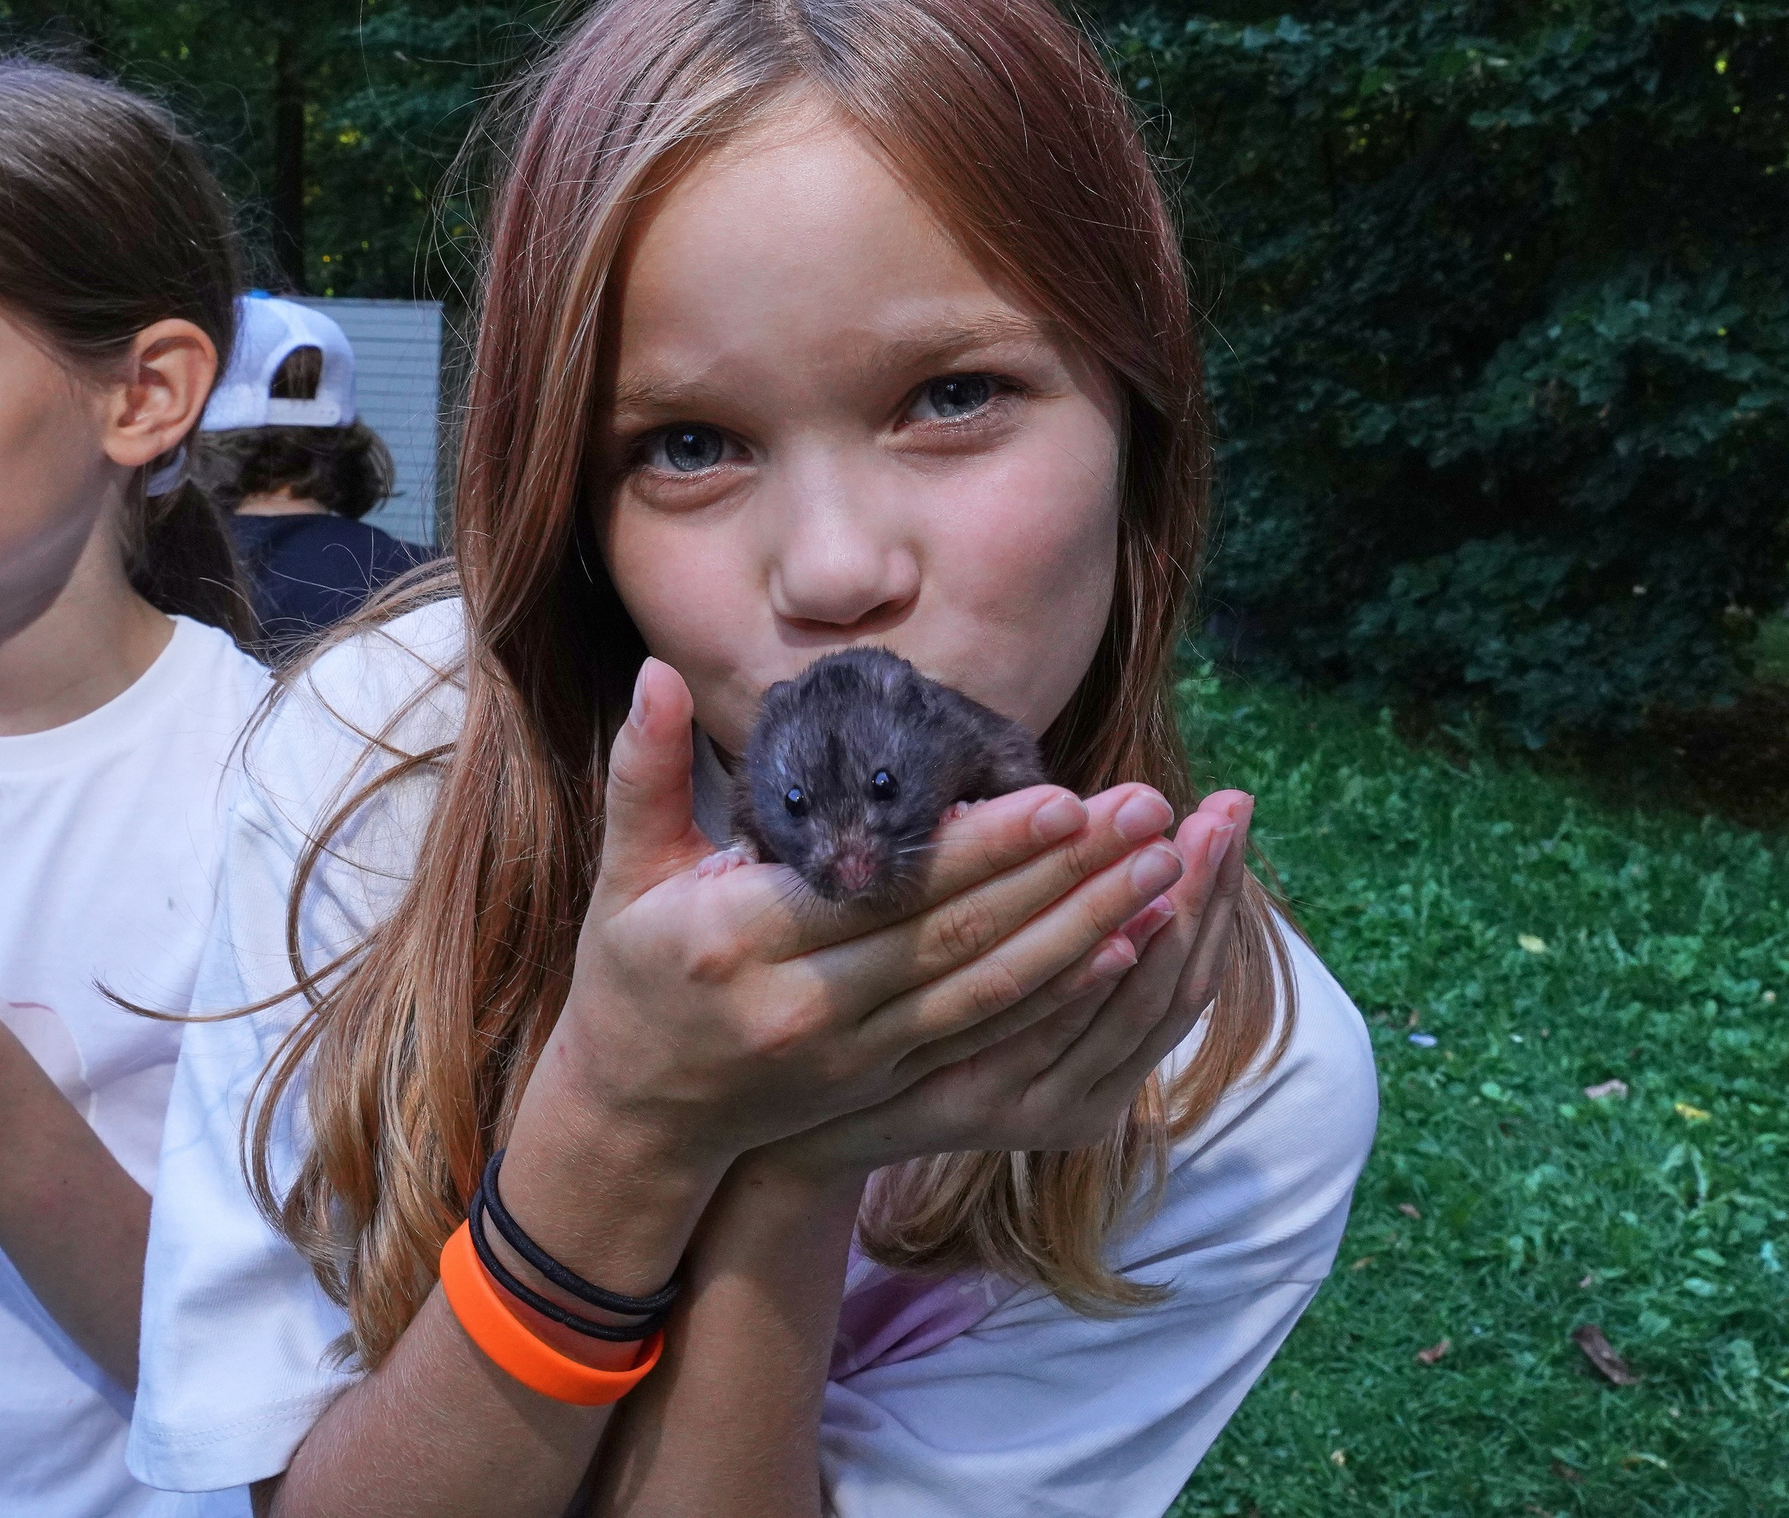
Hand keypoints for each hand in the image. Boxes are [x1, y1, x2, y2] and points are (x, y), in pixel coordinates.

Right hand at [523, 659, 1189, 1176]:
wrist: (640, 1116)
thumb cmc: (633, 973)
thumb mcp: (625, 871)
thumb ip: (642, 769)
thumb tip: (655, 671)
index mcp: (745, 943)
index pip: (886, 889)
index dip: (980, 848)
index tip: (1064, 797)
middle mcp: (812, 1010)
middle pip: (958, 939)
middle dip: (1063, 877)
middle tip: (1149, 817)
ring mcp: (858, 1057)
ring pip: (990, 992)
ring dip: (1086, 932)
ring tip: (1163, 873)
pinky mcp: (892, 1086)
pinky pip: (990, 1035)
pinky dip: (1060, 995)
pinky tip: (1125, 950)